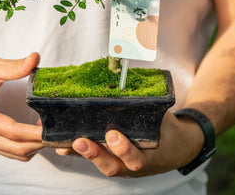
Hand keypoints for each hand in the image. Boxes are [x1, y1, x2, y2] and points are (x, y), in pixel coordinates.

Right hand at [0, 52, 42, 160]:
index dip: (33, 132)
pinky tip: (35, 132)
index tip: (52, 128)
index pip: (10, 130)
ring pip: (13, 153)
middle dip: (38, 142)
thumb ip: (14, 66)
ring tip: (49, 130)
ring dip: (33, 146)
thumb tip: (35, 58)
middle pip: (14, 147)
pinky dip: (24, 146)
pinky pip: (8, 151)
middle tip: (58, 131)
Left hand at [56, 110, 204, 176]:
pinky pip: (92, 158)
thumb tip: (129, 69)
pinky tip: (60, 145)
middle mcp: (130, 165)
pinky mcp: (109, 160)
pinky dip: (75, 152)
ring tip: (67, 142)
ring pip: (99, 163)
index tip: (113, 135)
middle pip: (111, 165)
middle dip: (95, 153)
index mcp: (147, 155)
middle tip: (81, 141)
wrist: (174, 148)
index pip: (135, 157)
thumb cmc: (165, 127)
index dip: (123, 149)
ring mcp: (119, 164)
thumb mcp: (161, 114)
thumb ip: (147, 99)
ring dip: (81, 153)